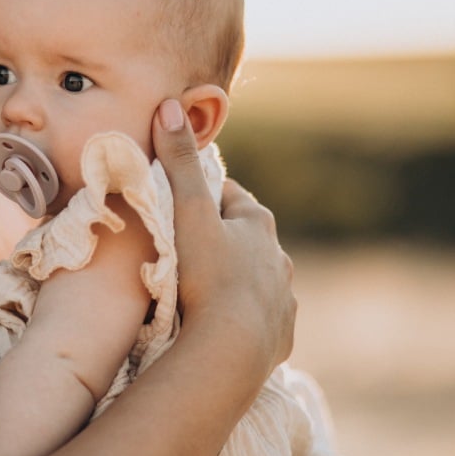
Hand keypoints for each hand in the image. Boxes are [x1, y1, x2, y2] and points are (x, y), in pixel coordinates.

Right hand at [152, 98, 296, 376]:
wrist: (232, 349)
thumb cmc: (208, 276)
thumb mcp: (186, 213)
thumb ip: (179, 162)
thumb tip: (171, 105)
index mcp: (258, 225)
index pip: (232, 198)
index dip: (206, 197)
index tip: (182, 200)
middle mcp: (279, 258)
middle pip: (248, 239)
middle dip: (223, 238)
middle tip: (188, 245)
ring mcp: (283, 299)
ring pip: (258, 279)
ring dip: (235, 279)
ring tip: (204, 289)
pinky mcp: (280, 335)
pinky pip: (262, 319)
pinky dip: (245, 317)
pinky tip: (224, 325)